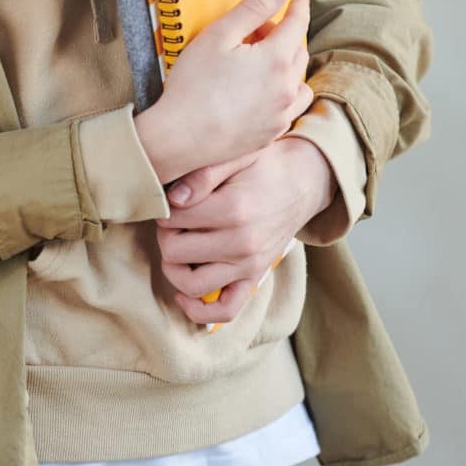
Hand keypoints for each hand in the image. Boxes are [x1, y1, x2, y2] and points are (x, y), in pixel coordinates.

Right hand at [134, 0, 313, 185]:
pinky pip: (289, 107)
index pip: (297, 24)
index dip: (297, 7)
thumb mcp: (220, 34)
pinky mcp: (271, 134)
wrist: (181, 137)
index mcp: (277, 59)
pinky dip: (282, 92)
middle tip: (254, 32)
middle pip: (297, 51)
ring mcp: (281, 114)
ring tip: (260, 63)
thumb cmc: (194, 84)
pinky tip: (260, 91)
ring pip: (298, 82)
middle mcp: (287, 88)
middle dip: (283, 36)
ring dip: (287, 66)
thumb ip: (254, 6)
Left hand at [153, 135, 335, 326]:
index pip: (173, 219)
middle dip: (164, 234)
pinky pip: (224, 311)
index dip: (162, 208)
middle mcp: (241, 243)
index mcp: (233, 209)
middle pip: (175, 251)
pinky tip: (183, 293)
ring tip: (176, 246)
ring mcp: (249, 265)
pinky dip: (198, 310)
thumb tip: (173, 199)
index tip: (169, 199)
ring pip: (191, 284)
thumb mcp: (237, 155)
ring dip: (172, 268)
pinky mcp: (254, 279)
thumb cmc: (264, 165)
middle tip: (171, 219)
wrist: (303, 181)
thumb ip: (203, 174)